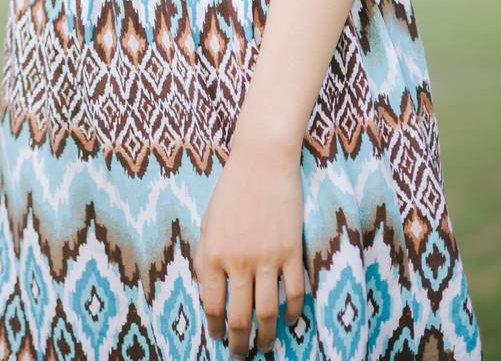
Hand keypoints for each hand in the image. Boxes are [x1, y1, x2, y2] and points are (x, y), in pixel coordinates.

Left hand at [192, 136, 305, 356]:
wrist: (263, 160)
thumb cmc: (232, 189)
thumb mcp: (208, 222)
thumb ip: (207, 257)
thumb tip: (209, 291)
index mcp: (213, 253)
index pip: (212, 305)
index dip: (215, 328)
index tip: (218, 338)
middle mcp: (238, 260)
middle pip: (239, 318)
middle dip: (239, 343)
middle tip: (240, 354)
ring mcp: (267, 257)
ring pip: (267, 313)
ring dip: (267, 336)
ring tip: (266, 346)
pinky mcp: (292, 251)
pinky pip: (294, 293)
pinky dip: (293, 313)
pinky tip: (290, 321)